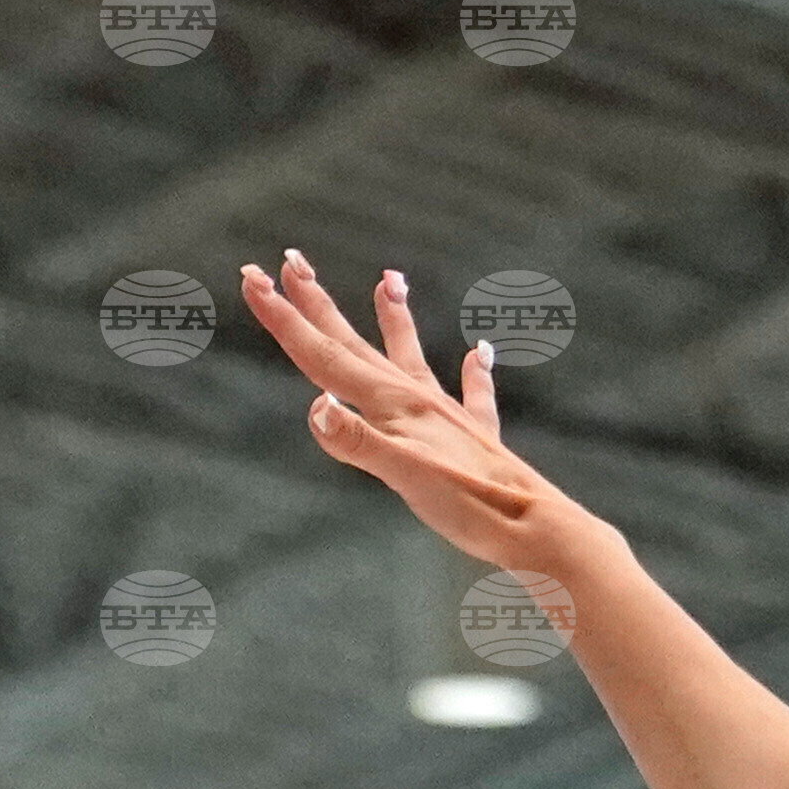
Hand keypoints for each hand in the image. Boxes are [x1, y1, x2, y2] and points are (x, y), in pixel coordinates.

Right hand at [240, 252, 602, 572]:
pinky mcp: (477, 439)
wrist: (538, 529)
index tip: (251, 276)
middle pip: (355, 344)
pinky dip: (475, 372)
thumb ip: (359, 443)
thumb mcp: (406, 477)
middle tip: (291, 260)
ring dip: (395, 318)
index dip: (284, 319)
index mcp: (392, 405)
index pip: (324, 357)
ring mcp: (447, 416)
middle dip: (318, 304)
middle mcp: (416, 400)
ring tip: (391, 277)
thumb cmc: (472, 507)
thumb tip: (315, 408)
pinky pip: (474, 395)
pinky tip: (482, 352)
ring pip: (410, 355)